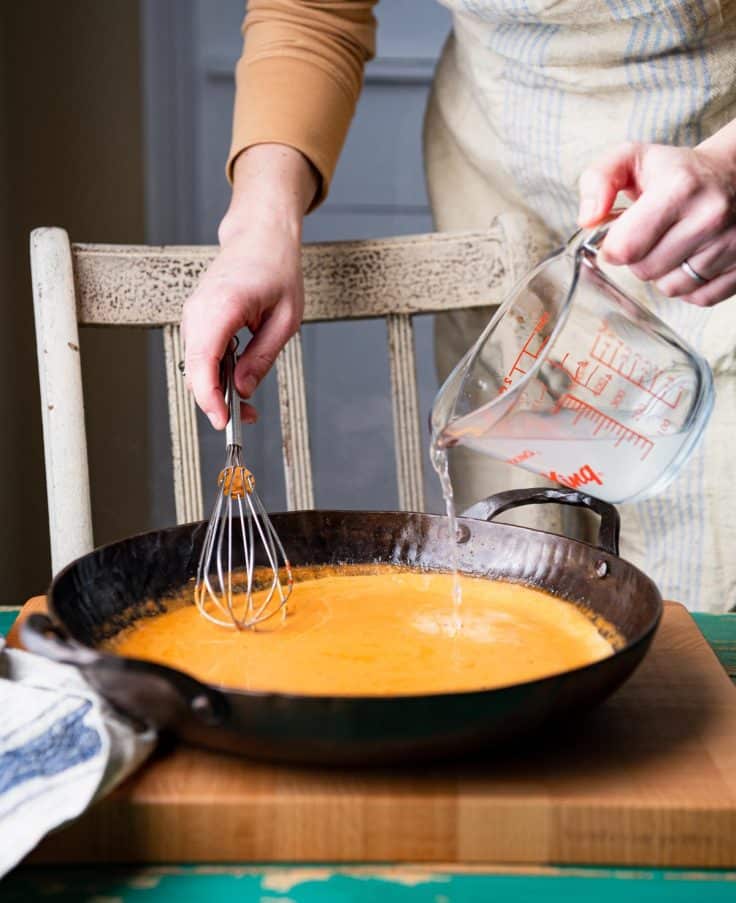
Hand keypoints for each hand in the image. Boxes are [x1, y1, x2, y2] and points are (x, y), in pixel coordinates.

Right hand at [182, 145, 316, 428]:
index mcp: (222, 305)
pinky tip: (235, 379)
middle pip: (194, 369)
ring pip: (194, 365)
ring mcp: (193, 313)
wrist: (260, 237)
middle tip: (247, 417)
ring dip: (215, 388)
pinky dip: (213, 372)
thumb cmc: (277, 270)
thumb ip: (262, 357)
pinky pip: (199, 354)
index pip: (202, 361)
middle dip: (215, 401)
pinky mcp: (196, 318)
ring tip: (246, 402)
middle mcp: (199, 310)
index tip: (223, 420)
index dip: (209, 397)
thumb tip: (243, 390)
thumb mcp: (286, 320)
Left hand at [578, 129, 735, 306]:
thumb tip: (588, 220)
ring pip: (671, 288)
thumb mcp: (633, 159)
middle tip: (651, 236)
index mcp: (679, 188)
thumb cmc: (678, 171)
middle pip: (645, 271)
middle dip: (638, 258)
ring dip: (664, 273)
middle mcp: (711, 216)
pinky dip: (690, 286)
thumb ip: (598, 180)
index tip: (619, 236)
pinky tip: (692, 259)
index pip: (626, 248)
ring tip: (673, 244)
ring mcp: (732, 244)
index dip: (613, 247)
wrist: (734, 173)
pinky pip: (699, 298)